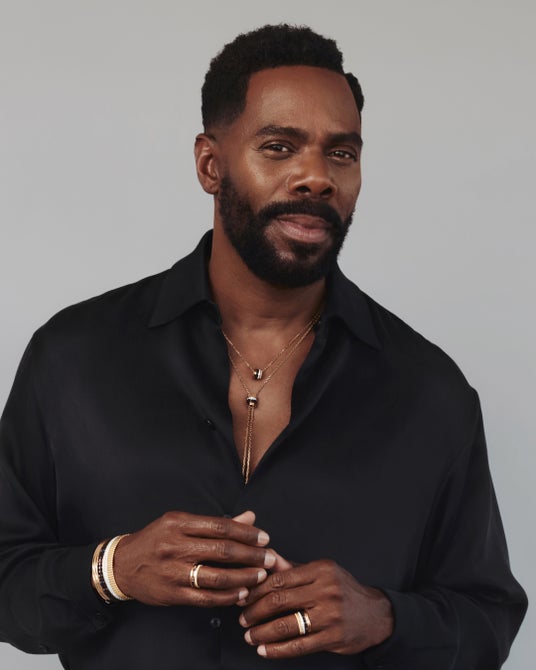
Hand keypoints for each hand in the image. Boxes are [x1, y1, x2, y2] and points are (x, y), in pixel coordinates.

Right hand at [113, 510, 273, 606]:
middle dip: (250, 554)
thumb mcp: (180, 523)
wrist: (121, 565)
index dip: (246, 533)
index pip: (220, 526)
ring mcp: (173, 571)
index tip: (264, 538)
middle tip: (269, 557)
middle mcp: (175, 545)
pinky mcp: (172, 593)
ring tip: (260, 575)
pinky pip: (205, 597)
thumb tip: (250, 518)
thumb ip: (215, 523)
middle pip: (221, 550)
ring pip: (216, 576)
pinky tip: (241, 593)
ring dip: (243, 577)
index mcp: (178, 523)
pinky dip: (226, 596)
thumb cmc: (156, 540)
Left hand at [238, 558, 392, 658]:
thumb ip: (292, 568)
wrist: (376, 615)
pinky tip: (264, 650)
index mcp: (321, 570)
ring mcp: (330, 615)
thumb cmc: (343, 590)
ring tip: (250, 636)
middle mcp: (326, 590)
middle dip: (255, 610)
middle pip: (280, 600)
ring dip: (262, 632)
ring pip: (287, 625)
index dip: (257, 589)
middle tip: (243, 618)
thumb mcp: (321, 572)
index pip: (280, 578)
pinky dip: (277, 650)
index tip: (244, 596)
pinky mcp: (333, 637)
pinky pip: (299, 646)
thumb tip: (266, 558)